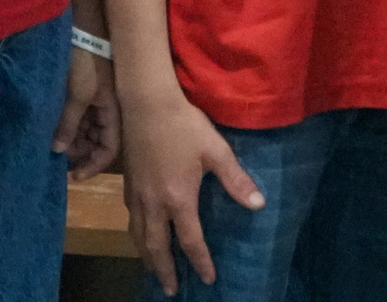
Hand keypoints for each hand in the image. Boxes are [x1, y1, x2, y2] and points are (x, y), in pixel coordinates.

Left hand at [56, 50, 119, 179]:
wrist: (83, 29)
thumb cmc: (85, 63)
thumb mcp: (77, 95)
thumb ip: (69, 125)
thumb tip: (60, 152)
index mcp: (113, 114)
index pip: (108, 150)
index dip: (92, 165)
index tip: (72, 175)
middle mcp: (107, 112)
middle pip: (95, 143)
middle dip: (78, 152)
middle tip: (56, 157)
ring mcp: (94, 103)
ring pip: (84, 131)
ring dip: (70, 140)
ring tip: (50, 144)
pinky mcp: (82, 93)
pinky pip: (77, 118)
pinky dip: (66, 126)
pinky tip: (51, 130)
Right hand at [119, 86, 263, 294]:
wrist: (146, 102)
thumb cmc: (184, 125)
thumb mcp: (215, 150)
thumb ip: (236, 180)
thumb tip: (258, 205)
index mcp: (178, 199)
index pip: (190, 241)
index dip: (200, 262)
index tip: (208, 279)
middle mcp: (153, 203)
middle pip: (157, 246)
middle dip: (164, 270)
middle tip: (170, 290)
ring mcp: (137, 194)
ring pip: (138, 235)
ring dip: (147, 256)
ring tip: (152, 269)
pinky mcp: (127, 182)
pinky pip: (130, 218)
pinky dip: (136, 234)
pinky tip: (140, 232)